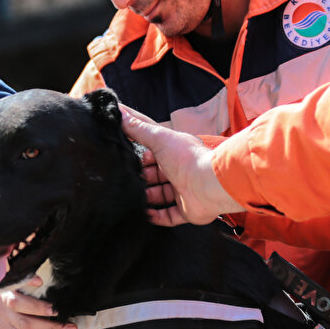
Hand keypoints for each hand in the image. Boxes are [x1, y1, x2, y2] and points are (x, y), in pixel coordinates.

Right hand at [120, 107, 242, 225]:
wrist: (208, 185)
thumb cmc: (187, 158)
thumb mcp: (158, 137)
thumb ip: (139, 128)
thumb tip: (120, 112)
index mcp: (174, 151)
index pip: (152, 148)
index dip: (138, 149)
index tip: (121, 148)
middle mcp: (179, 170)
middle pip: (155, 174)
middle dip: (141, 176)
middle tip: (126, 177)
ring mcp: (184, 191)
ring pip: (160, 195)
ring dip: (147, 197)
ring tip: (132, 196)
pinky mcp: (187, 210)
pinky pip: (169, 216)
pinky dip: (157, 216)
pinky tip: (145, 214)